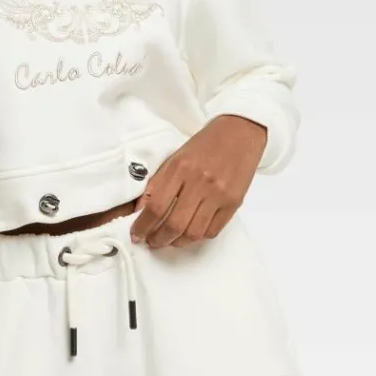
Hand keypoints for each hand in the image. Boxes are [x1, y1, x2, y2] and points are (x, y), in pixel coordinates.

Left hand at [129, 115, 267, 248]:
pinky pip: (212, 231)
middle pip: (174, 224)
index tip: (136, 235)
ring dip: (177, 242)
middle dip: (158, 239)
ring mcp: (218, 195)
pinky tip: (190, 233)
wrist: (239, 133)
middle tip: (152, 242)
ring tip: (169, 240)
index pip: (156, 206)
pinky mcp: (234, 203)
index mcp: (180, 168)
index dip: (143, 226)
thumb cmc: (203, 144)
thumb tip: (139, 210)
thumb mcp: (174, 157)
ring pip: (193, 233)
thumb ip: (157, 183)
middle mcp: (199, 182)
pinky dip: (197, 238)